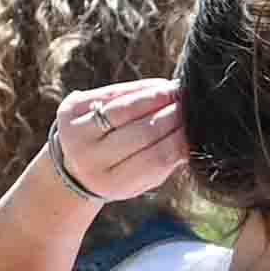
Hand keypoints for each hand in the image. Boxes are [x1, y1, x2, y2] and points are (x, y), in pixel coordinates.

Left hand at [45, 76, 186, 201]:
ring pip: (124, 109)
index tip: (200, 125)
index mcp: (112, 183)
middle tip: (192, 104)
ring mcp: (75, 132)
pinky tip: (158, 87)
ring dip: (156, 97)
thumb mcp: (145, 177)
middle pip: (142, 132)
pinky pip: (112, 94)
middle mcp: (90, 159)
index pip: (157, 157)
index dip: (181, 138)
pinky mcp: (70, 109)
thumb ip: (169, 158)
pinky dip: (139, 89)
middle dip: (171, 115)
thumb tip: (197, 132)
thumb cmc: (123, 169)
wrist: (74, 165)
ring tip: (177, 92)